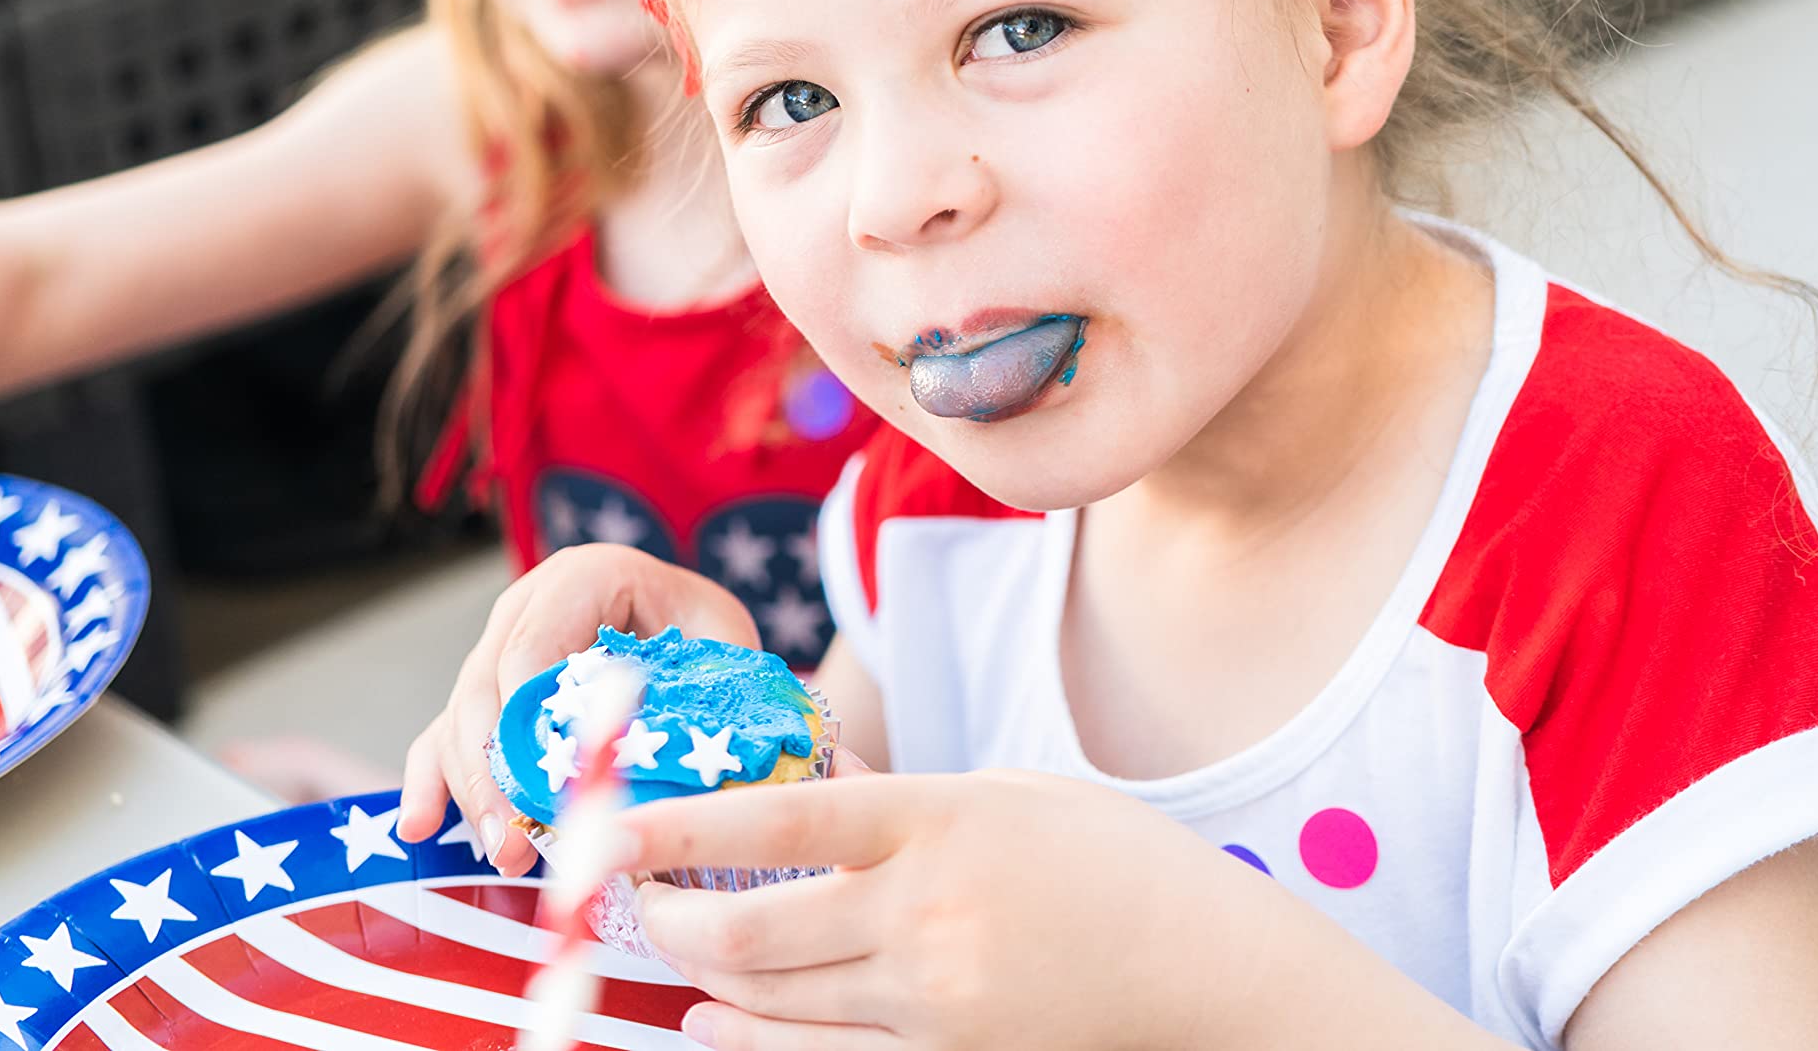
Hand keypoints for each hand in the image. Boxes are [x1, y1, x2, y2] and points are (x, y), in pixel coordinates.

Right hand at [397, 542, 758, 875]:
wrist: (688, 620)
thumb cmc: (704, 630)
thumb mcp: (719, 642)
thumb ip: (701, 688)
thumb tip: (676, 767)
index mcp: (582, 579)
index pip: (531, 648)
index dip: (527, 720)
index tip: (547, 787)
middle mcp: (526, 609)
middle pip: (485, 689)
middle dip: (494, 771)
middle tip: (516, 841)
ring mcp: (498, 650)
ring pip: (461, 720)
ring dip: (473, 790)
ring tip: (505, 853)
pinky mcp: (487, 695)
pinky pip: (445, 736)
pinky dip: (433, 781)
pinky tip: (420, 825)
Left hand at [624, 767, 1251, 1050]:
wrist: (1209, 969)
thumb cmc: (1113, 861)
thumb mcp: (1006, 793)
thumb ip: (897, 799)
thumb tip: (805, 792)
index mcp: (941, 820)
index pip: (781, 823)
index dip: (681, 827)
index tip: (607, 828)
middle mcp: (929, 913)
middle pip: (755, 934)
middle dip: (673, 922)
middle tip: (636, 898)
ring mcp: (939, 1000)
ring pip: (776, 1007)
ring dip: (704, 983)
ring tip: (669, 956)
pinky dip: (756, 1044)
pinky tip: (718, 1025)